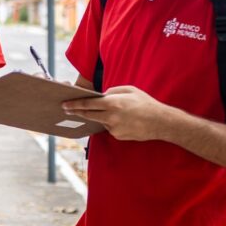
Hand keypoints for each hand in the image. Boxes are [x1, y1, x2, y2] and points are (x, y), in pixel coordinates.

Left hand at [60, 85, 175, 141]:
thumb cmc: (145, 103)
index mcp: (113, 103)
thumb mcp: (130, 90)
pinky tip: (124, 120)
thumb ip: (113, 91)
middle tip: (68, 110)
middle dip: (77, 112)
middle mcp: (111, 117)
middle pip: (89, 115)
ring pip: (101, 121)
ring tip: (116, 112)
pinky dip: (112, 122)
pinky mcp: (117, 136)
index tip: (65, 105)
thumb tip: (101, 96)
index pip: (88, 104)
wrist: (160, 122)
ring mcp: (114, 128)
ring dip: (102, 116)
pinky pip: (110, 127)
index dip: (75, 105)